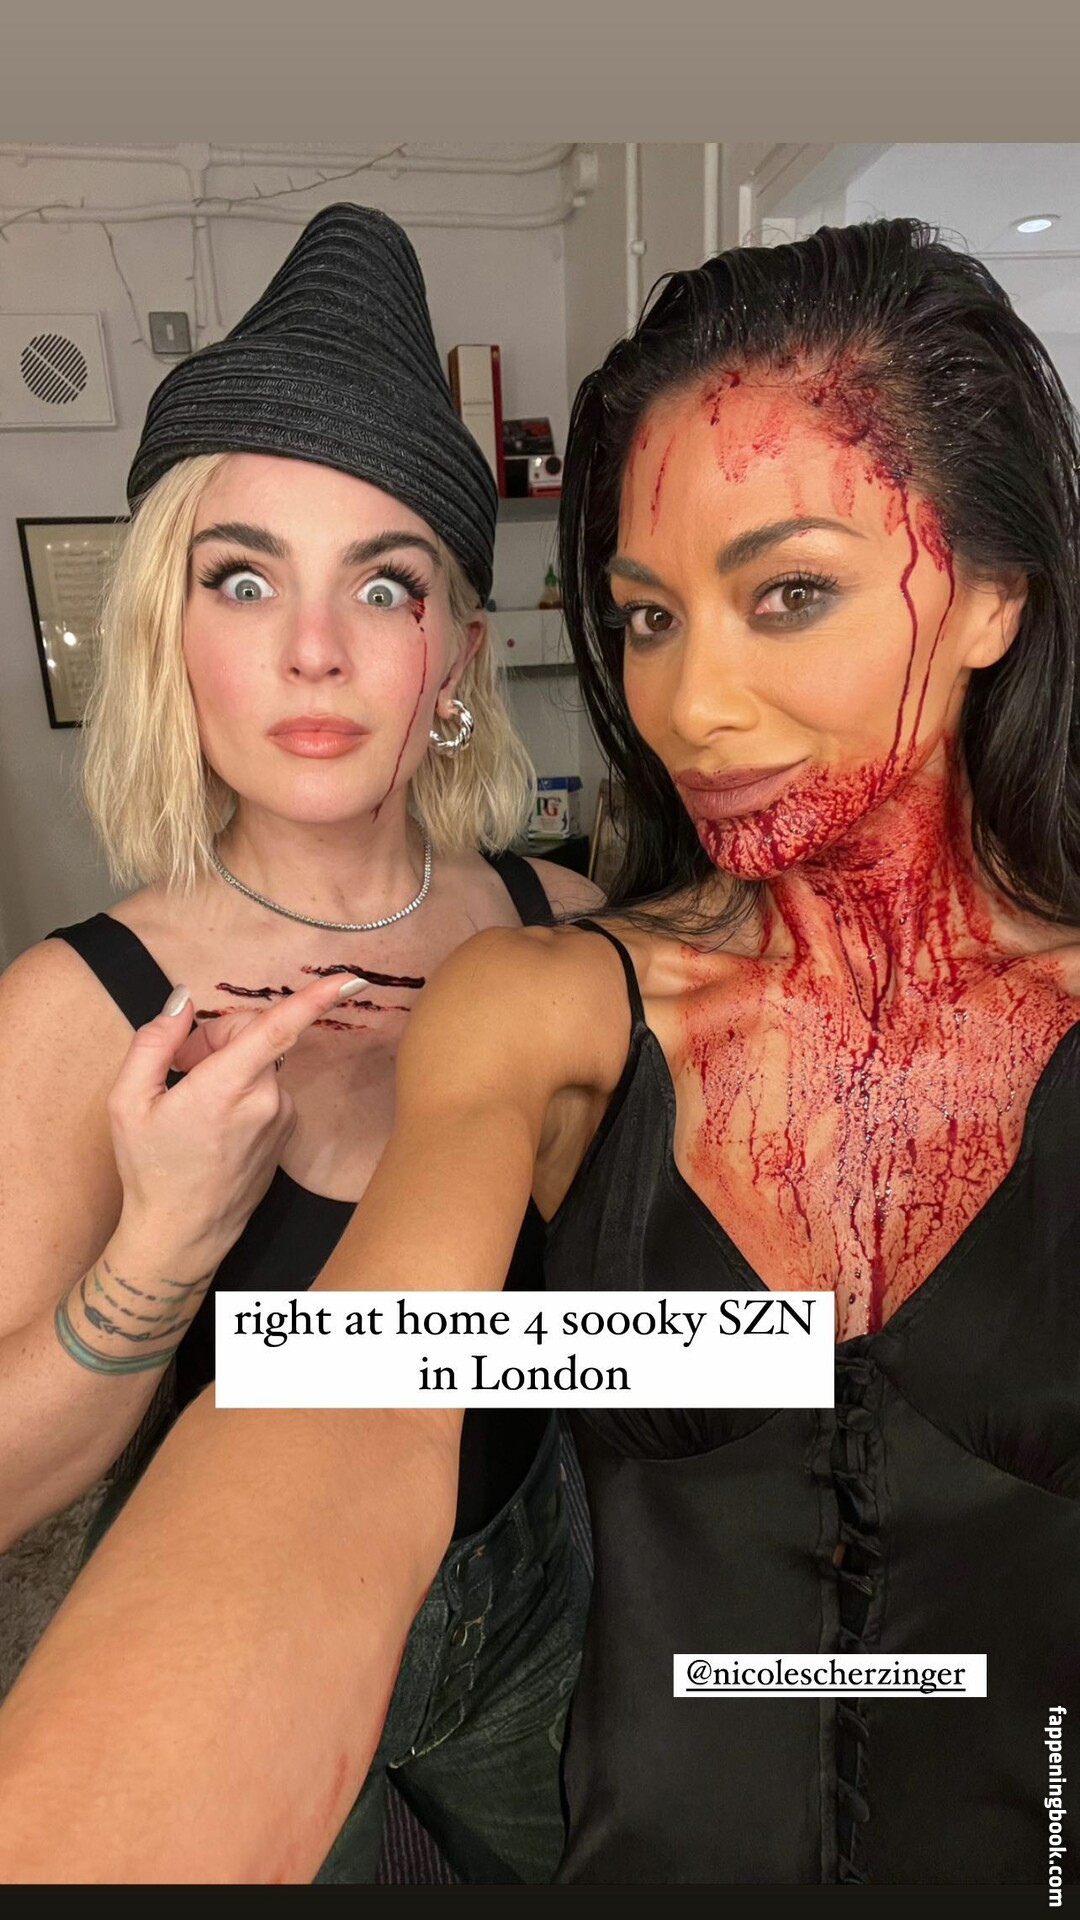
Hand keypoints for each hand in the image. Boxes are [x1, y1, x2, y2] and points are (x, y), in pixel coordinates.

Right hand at [106, 973, 367, 1272]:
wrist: (182, 1234)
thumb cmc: (152, 1171)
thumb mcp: (127, 1102)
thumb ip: (155, 1042)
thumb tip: (182, 1001)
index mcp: (226, 1089)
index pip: (279, 1030)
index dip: (315, 999)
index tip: (350, 979)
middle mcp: (266, 1101)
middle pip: (255, 1035)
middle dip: (219, 1037)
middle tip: (182, 1066)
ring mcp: (282, 1119)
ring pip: (261, 1063)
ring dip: (231, 1065)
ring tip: (195, 1101)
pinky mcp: (287, 1132)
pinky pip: (267, 1089)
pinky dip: (243, 1090)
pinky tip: (215, 1119)